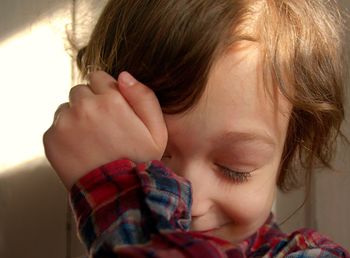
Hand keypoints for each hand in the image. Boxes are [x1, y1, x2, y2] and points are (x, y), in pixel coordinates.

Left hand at [43, 71, 167, 188]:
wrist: (118, 194)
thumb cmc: (140, 162)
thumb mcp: (158, 130)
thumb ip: (144, 96)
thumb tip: (123, 75)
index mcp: (111, 99)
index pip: (98, 77)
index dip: (107, 93)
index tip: (112, 110)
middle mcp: (84, 106)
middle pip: (80, 91)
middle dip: (90, 103)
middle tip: (102, 127)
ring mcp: (64, 123)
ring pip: (66, 108)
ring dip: (76, 117)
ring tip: (91, 140)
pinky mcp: (51, 139)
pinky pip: (56, 126)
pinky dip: (65, 134)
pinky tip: (80, 149)